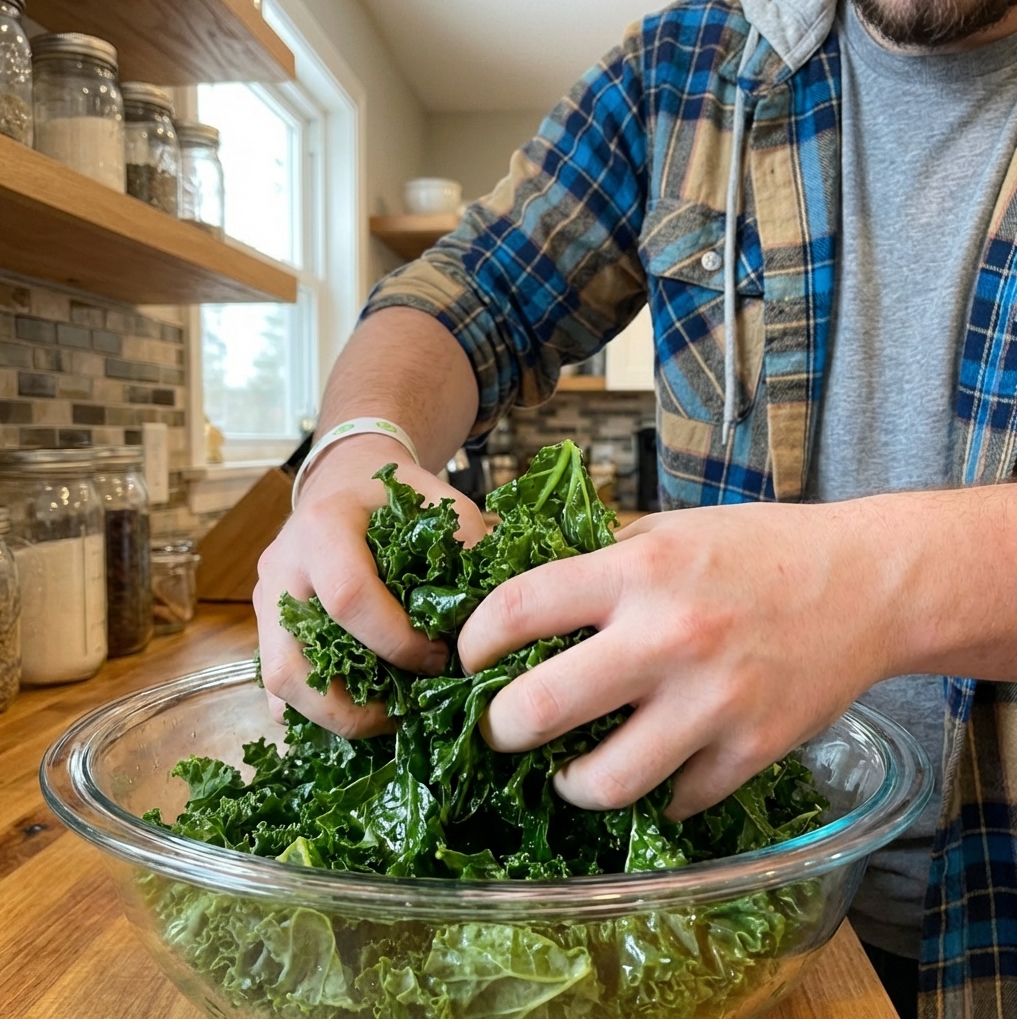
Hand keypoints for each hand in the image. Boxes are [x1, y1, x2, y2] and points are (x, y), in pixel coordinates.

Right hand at [255, 434, 485, 735]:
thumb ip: (467, 537)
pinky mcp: (267, 627)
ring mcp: (266, 602)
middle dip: (352, 708)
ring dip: (331, 718)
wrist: (340, 481)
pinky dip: (315, 710)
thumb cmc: (391, 496)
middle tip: (405, 715)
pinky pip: (277, 686)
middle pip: (292, 663)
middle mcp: (282, 569)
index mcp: (323, 528)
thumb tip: (491, 603)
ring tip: (386, 721)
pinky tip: (360, 711)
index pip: (349, 598)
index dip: (396, 641)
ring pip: (278, 685)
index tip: (440, 660)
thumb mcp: (434, 498)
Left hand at [457, 500, 903, 819]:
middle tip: (497, 729)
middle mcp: (667, 637)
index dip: (472, 639)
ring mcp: (712, 702)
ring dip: (569, 784)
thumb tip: (521, 593)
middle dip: (498, 729)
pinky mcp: (752, 749)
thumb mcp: (669, 530)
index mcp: (636, 572)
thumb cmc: (758, 549)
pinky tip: (653, 772)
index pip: (518, 608)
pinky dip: (656, 795)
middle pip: (541, 707)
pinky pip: (677, 800)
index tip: (465, 658)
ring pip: (606, 781)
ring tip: (565, 771)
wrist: (866, 583)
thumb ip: (598, 560)